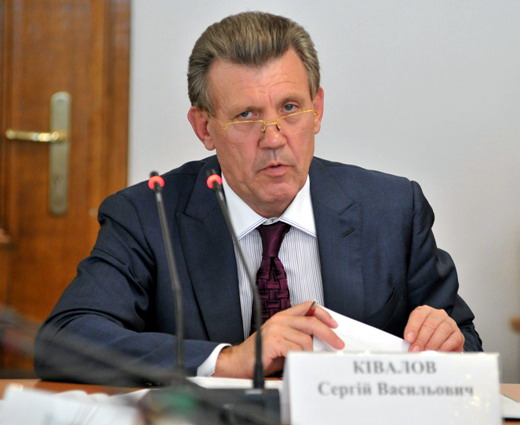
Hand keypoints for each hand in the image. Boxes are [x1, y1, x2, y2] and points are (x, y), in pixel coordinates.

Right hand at [214, 301, 344, 377]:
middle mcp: (280, 320)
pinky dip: (300, 358)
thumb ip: (298, 337)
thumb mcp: (283, 341)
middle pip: (312, 322)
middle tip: (337, 344)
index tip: (334, 323)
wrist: (240, 363)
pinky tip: (296, 361)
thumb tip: (320, 341)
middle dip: (328, 334)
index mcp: (282, 317)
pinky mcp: (273, 340)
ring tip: (304, 360)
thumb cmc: (262, 354)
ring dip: (309, 353)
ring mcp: (276, 329)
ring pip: (306, 340)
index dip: (323, 314)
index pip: (307, 307)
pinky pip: (296, 349)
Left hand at [404, 305, 463, 351]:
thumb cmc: (425, 336)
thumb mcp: (415, 334)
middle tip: (416, 350)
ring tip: (426, 353)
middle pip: (430, 324)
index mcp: (425, 311)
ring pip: (442, 330)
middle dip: (421, 339)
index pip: (418, 316)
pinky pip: (454, 339)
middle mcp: (438, 315)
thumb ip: (412, 337)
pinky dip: (445, 347)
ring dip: (433, 344)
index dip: (413, 327)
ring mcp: (450, 323)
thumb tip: (408, 345)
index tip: (409, 339)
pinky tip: (439, 352)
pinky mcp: (458, 334)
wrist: (441, 342)